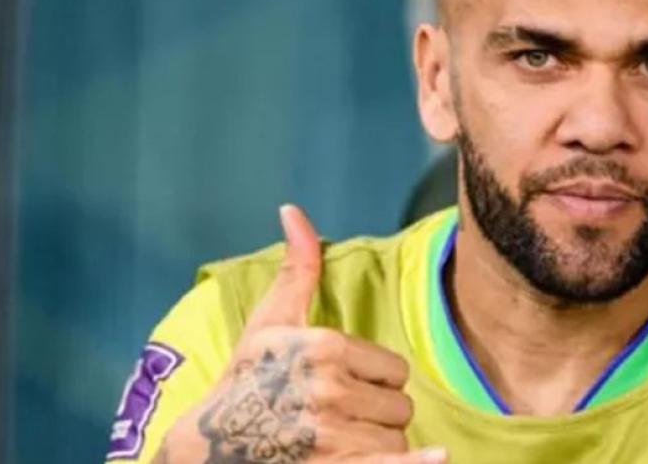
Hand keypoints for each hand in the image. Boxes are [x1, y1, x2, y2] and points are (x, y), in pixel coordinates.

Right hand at [155, 205, 446, 463]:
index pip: (395, 369)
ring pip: (396, 439)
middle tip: (340, 417)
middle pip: (400, 407)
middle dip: (378, 413)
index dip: (374, 380)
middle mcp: (332, 389)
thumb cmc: (245, 380)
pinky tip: (438, 457)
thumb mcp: (270, 321)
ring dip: (378, 443)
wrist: (209, 446)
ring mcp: (333, 434)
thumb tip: (292, 210)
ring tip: (341, 441)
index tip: (342, 385)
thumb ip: (297, 268)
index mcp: (325, 348)